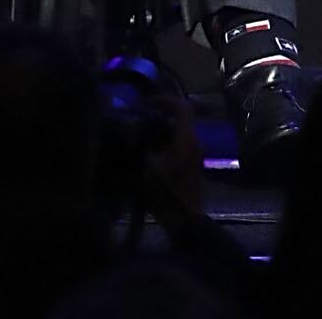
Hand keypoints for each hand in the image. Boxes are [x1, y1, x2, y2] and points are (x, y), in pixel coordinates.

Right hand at [143, 74, 211, 228]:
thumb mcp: (147, 169)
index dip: (164, 101)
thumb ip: (138, 147)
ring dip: (158, 132)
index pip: (182, 107)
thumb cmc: (168, 194)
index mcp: (187, 139)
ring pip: (177, 133)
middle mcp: (194, 142)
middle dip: (157, 118)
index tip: (145, 103)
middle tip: (136, 121)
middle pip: (178, 120)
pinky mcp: (190, 165)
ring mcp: (194, 154)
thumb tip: (128, 130)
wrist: (185, 220)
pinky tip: (144, 155)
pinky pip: (177, 146)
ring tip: (136, 138)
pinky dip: (161, 144)